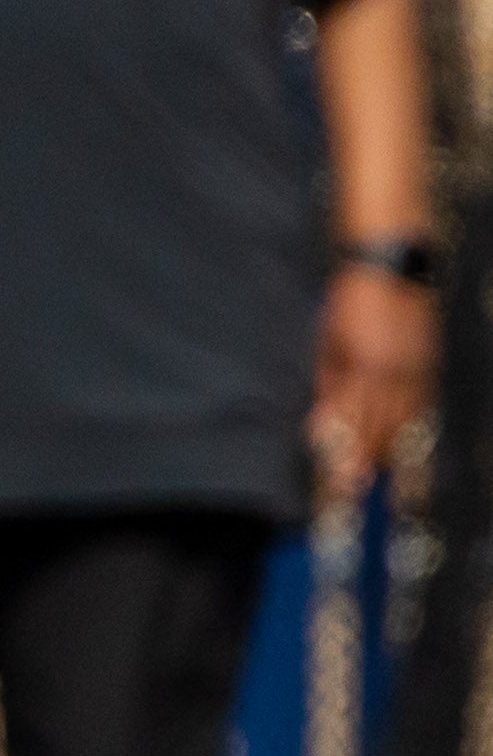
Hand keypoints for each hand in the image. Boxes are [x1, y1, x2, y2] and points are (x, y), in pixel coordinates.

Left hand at [316, 263, 437, 494]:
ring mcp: (418, 368)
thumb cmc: (348, 305)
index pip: (356, 422)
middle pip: (384, 428)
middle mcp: (395, 371)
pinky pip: (422, 406)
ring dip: (392, 447)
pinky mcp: (430, 364)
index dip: (351, 454)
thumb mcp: (328, 343)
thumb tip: (325, 424)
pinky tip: (403, 442)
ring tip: (378, 470)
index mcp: (363, 365)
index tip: (346, 482)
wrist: (391, 269)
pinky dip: (411, 427)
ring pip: (407, 421)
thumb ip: (330, 385)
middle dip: (370, 459)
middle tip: (358, 487)